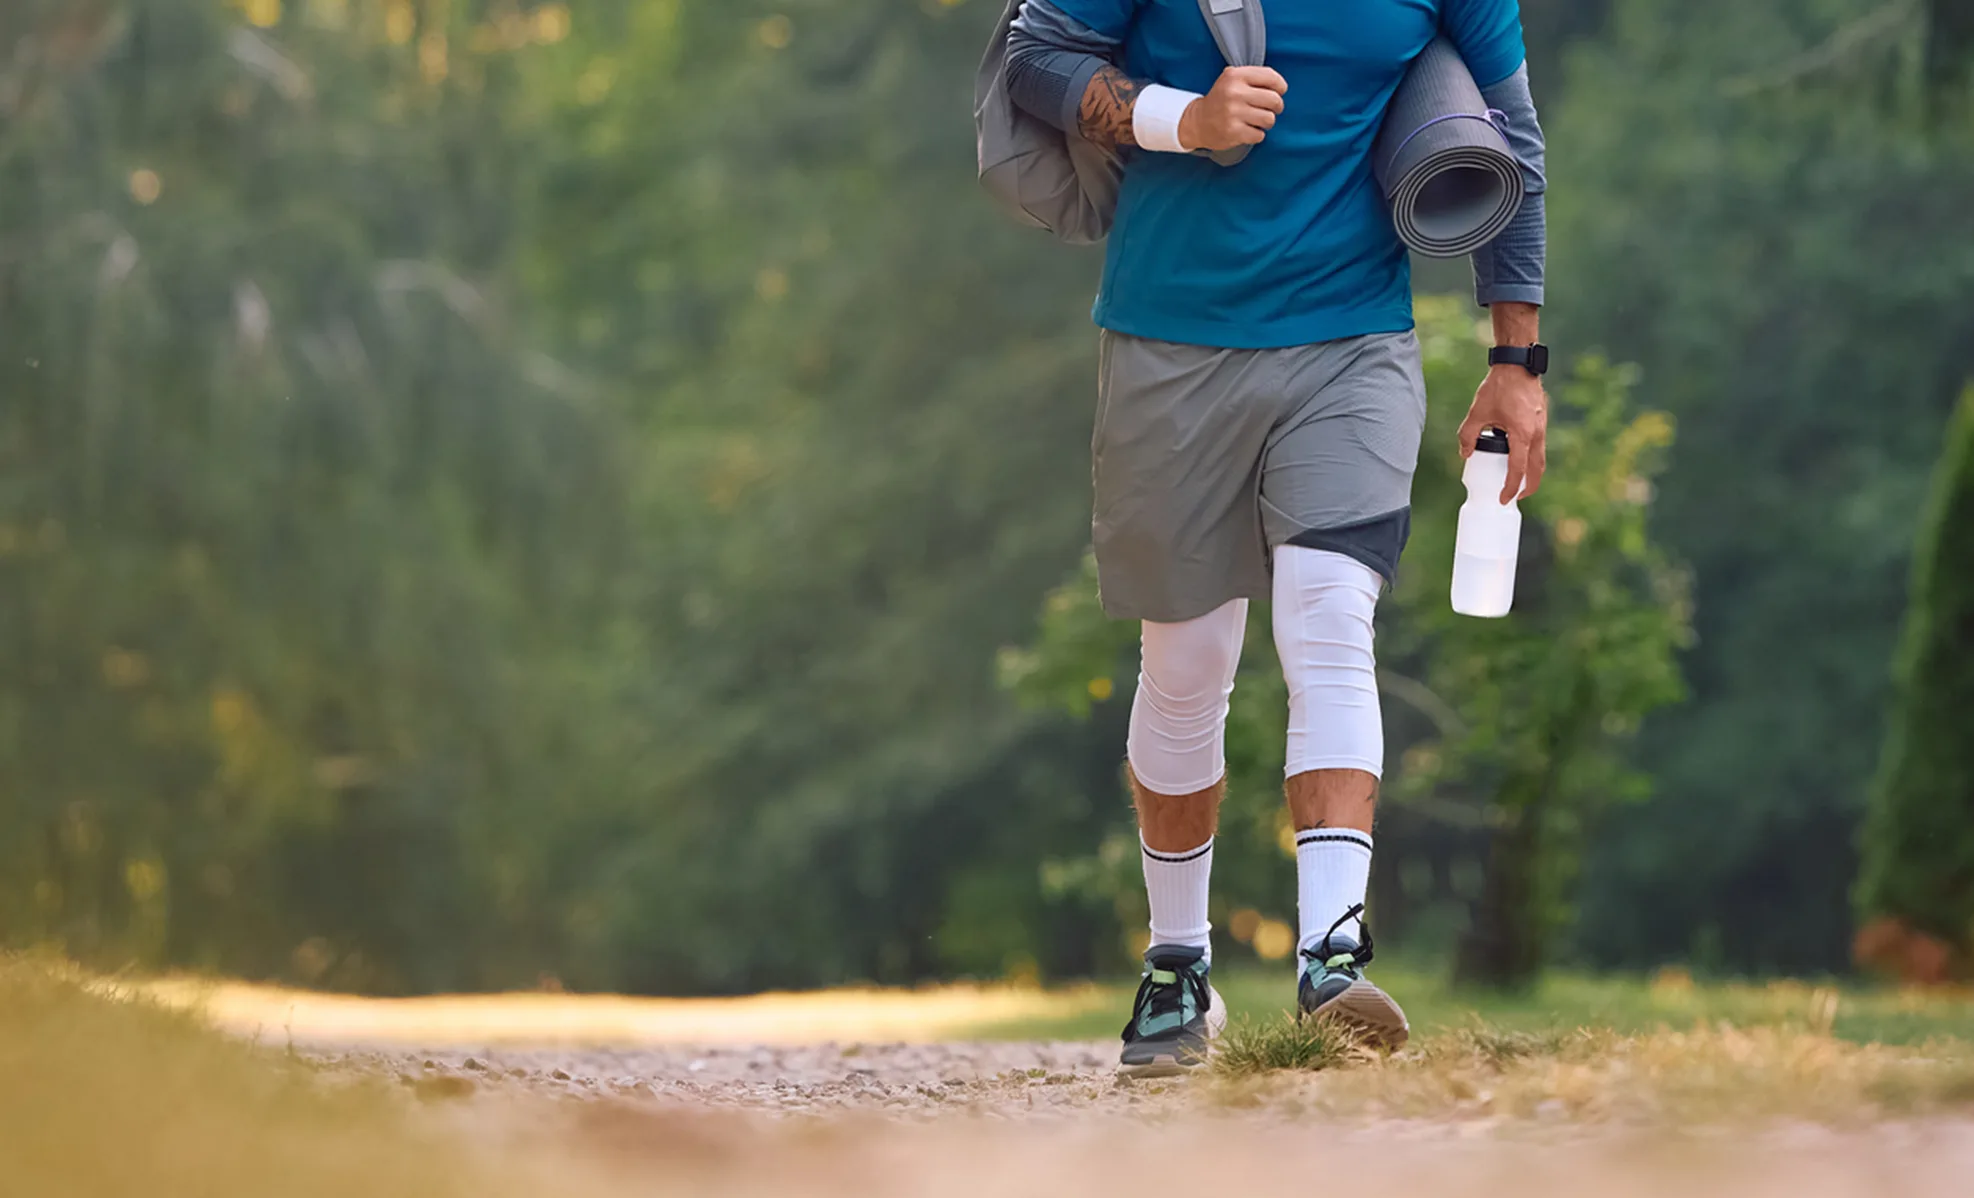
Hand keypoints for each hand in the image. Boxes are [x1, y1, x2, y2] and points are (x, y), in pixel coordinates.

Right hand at [1178, 66, 1286, 150]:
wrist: (1197, 121)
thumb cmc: (1222, 99)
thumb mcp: (1233, 79)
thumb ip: (1255, 78)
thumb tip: (1281, 88)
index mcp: (1235, 75)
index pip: (1271, 77)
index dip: (1280, 86)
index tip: (1278, 92)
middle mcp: (1234, 92)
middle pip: (1274, 100)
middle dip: (1276, 107)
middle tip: (1268, 109)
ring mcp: (1233, 113)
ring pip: (1269, 119)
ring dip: (1266, 122)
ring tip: (1256, 120)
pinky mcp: (1233, 132)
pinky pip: (1260, 135)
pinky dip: (1256, 135)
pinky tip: (1246, 130)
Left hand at [1458, 365, 1548, 502]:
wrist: (1518, 365)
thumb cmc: (1499, 387)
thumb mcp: (1477, 412)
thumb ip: (1468, 435)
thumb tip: (1465, 454)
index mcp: (1522, 434)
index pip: (1517, 469)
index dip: (1510, 487)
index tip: (1503, 499)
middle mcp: (1536, 434)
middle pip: (1537, 469)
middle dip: (1529, 487)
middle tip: (1516, 497)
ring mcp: (1541, 428)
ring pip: (1540, 458)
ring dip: (1531, 473)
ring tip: (1518, 482)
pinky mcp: (1541, 422)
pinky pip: (1539, 446)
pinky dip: (1531, 458)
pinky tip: (1518, 458)